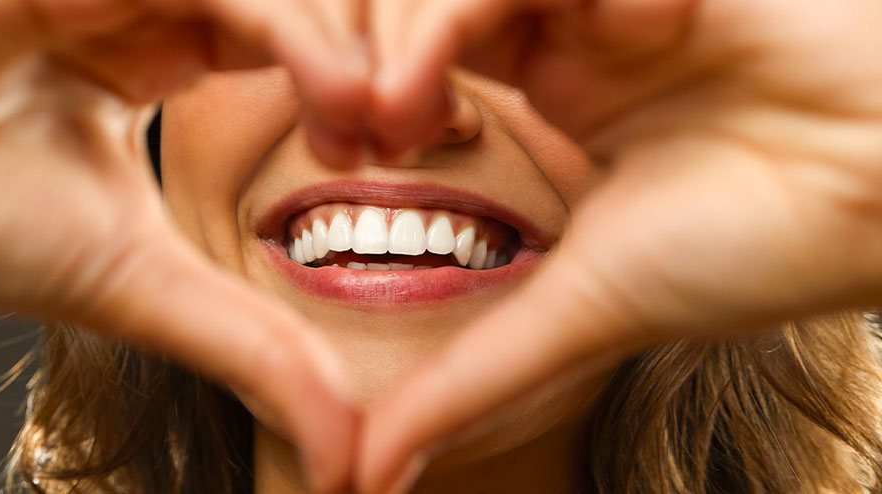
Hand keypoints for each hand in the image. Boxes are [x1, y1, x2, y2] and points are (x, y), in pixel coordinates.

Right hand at [0, 1, 367, 490]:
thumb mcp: (142, 285)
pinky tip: (334, 97)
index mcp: (165, 48)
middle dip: (375, 62)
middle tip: (404, 140)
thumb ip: (247, 346)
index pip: (302, 37)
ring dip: (344, 49)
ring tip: (368, 132)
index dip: (361, 88)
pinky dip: (294, 30)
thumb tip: (345, 450)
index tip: (397, 155)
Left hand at [361, 1, 881, 490]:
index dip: (361, 99)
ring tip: (399, 113)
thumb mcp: (577, 311)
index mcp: (557, 92)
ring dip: (406, 35)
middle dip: (359, 60)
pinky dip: (476, 6)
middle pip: (414, 5)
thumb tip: (373, 472)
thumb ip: (471, 379)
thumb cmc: (754, 247)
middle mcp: (571, 31)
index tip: (345, 159)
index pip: (415, 60)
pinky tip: (480, 71)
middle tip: (350, 134)